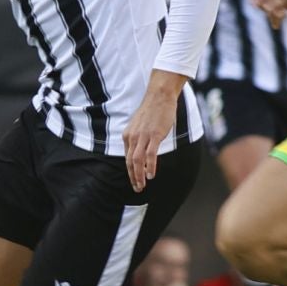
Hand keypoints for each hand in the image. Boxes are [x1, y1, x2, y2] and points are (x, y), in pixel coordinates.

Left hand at [122, 75, 183, 191]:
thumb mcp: (140, 126)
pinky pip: (150, 155)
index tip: (134, 181)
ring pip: (138, 161)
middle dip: (133, 177)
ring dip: (139, 175)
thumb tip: (141, 151)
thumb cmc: (152, 111)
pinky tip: (151, 174)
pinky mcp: (154, 135)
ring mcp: (143, 137)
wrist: (159, 96)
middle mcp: (133, 137)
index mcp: (128, 136)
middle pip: (131, 162)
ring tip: (143, 185)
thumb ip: (138, 138)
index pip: (127, 158)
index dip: (130, 172)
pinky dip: (150, 166)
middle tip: (138, 188)